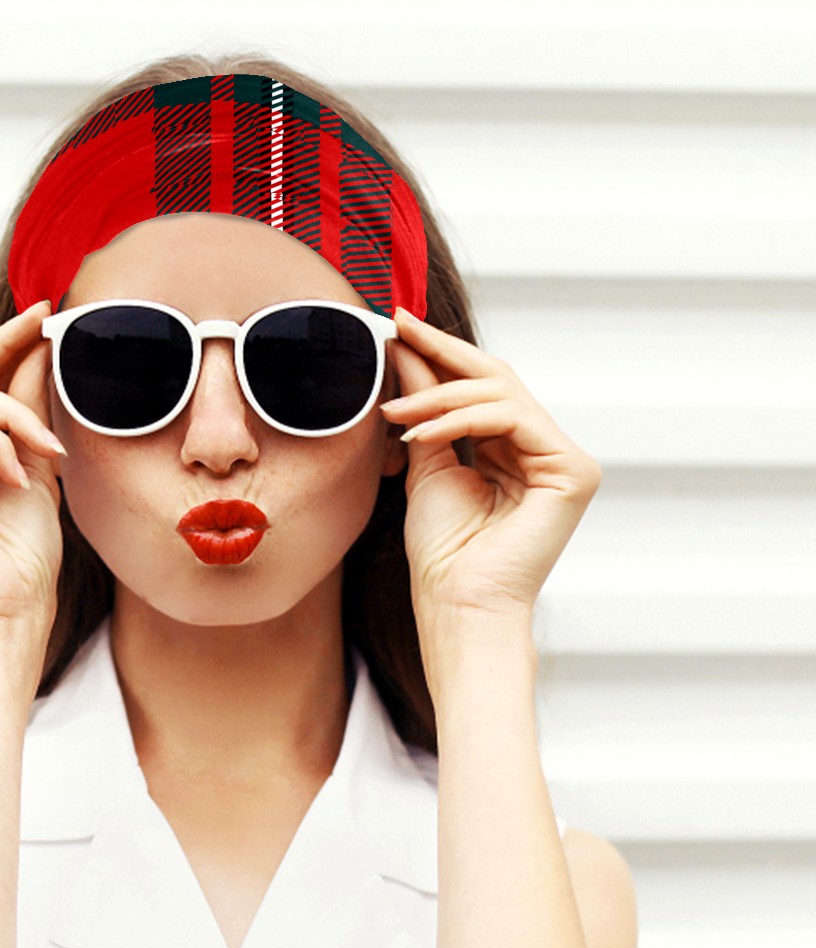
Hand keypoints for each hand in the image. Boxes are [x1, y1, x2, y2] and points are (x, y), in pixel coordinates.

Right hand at [0, 300, 65, 626]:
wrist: (8, 609)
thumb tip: (36, 351)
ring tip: (46, 455)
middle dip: (5, 345)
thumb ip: (28, 411)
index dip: (6, 347)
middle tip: (47, 323)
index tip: (46, 316)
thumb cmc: (23, 556)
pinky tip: (15, 477)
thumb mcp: (36, 466)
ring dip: (15, 417)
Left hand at [380, 308, 602, 621]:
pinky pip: (513, 419)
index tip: (398, 324)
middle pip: (497, 379)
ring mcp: (565, 460)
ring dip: (439, 396)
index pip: (481, 387)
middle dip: (442, 353)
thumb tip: (407, 350)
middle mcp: (544, 450)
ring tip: (395, 413)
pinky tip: (420, 433)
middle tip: (398, 329)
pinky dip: (461, 419)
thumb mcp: (425, 461)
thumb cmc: (442, 550)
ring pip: (502, 395)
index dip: (442, 353)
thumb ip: (424, 408)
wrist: (457, 602)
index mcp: (514, 450)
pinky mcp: (573, 471)